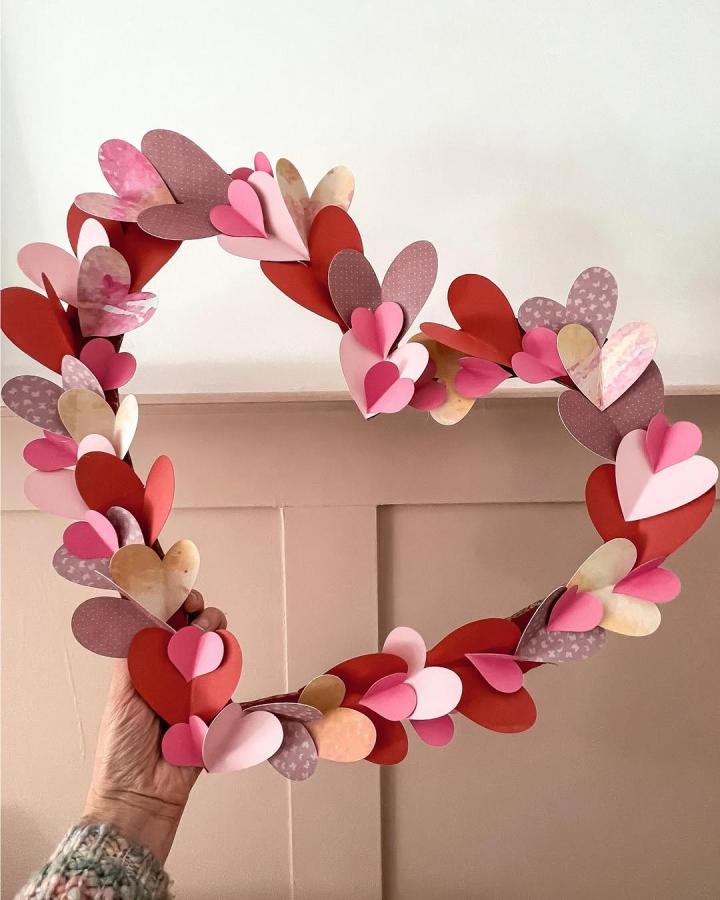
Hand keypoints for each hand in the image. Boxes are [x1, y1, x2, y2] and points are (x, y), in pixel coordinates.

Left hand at [83, 594, 226, 861]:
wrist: (140, 794)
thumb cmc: (121, 746)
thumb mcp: (122, 692)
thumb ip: (134, 650)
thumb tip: (132, 605)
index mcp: (150, 665)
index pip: (169, 624)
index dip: (179, 604)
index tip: (185, 594)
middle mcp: (176, 674)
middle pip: (199, 632)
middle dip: (203, 617)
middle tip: (199, 614)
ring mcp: (198, 692)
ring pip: (217, 654)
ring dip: (213, 643)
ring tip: (203, 650)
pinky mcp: (216, 713)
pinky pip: (228, 689)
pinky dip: (223, 685)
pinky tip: (210, 691)